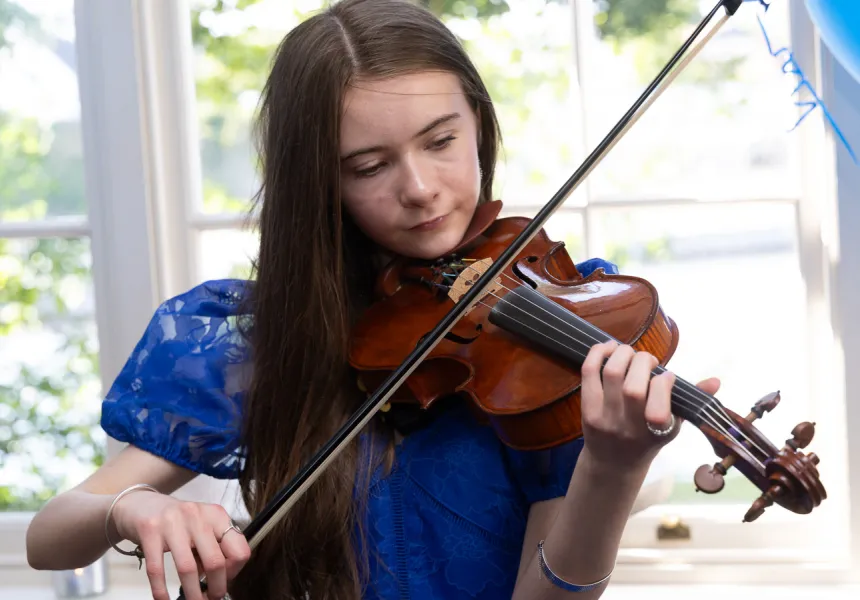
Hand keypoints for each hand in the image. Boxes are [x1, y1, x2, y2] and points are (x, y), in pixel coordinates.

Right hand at [109, 490, 250, 599]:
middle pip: (216, 561)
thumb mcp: (200, 527)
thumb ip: (211, 548)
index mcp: (216, 515)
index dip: (234, 572)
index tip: (225, 581)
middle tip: (211, 598)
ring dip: (192, 593)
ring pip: (188, 568)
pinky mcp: (150, 530)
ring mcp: (173, 522)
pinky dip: (161, 590)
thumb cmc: (175, 520)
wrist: (139, 503)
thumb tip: (217, 580)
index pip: (238, 549)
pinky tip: (164, 599)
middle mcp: (197, 515)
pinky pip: (157, 569)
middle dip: (215, 588)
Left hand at [580, 341, 720, 469]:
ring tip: (630, 353)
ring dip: (623, 353)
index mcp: (654, 432)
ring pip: (611, 373)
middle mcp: (628, 427)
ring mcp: (604, 417)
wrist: (612, 462)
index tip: (668, 376)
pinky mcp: (586, 409)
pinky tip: (610, 348)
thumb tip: (716, 381)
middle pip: (632, 386)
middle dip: (643, 362)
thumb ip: (691, 402)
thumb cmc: (647, 439)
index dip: (664, 381)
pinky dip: (598, 353)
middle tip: (648, 361)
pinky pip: (588, 372)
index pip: (658, 401)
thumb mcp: (672, 427)